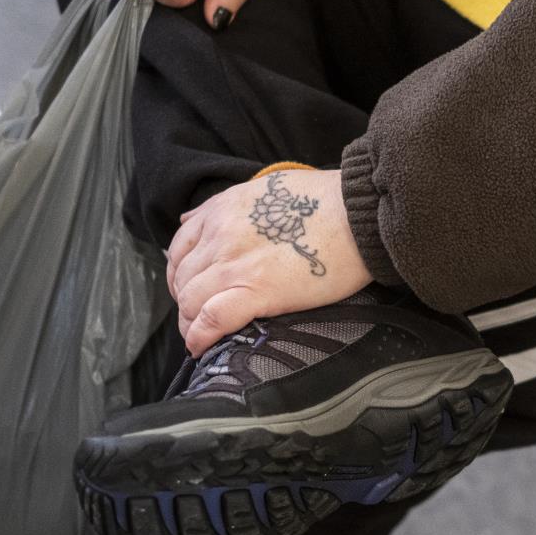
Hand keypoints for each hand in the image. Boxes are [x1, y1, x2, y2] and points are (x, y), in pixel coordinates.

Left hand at [167, 169, 372, 355]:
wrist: (356, 213)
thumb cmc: (322, 200)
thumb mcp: (262, 187)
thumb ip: (222, 205)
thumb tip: (190, 218)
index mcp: (221, 211)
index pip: (179, 248)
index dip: (179, 273)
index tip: (190, 286)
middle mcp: (220, 237)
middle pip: (182, 279)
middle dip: (184, 301)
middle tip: (197, 315)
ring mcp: (236, 266)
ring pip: (190, 301)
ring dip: (189, 323)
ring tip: (199, 335)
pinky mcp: (257, 292)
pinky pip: (212, 319)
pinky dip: (200, 336)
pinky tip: (200, 347)